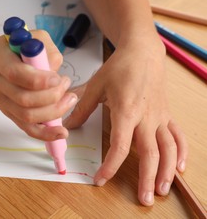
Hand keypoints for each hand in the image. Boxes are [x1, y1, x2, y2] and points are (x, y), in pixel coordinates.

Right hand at [0, 30, 77, 140]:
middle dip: (51, 96)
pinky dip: (45, 133)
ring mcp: (0, 101)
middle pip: (23, 99)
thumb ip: (45, 49)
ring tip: (69, 99)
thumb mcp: (31, 37)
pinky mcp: (8, 113)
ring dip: (53, 112)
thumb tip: (54, 70)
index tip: (58, 78)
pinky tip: (61, 133)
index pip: (16, 74)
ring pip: (26, 116)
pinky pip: (26, 128)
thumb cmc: (13, 48)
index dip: (39, 80)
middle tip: (66, 85)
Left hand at [64, 38, 187, 205]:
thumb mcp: (95, 86)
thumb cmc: (119, 67)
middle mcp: (146, 118)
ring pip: (169, 148)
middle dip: (147, 178)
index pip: (120, 146)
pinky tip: (180, 168)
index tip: (101, 179)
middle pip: (150, 153)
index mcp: (126, 111)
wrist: (142, 52)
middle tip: (143, 199)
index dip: (111, 166)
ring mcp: (159, 117)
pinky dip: (181, 153)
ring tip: (161, 190)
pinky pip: (177, 136)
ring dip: (167, 171)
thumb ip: (82, 108)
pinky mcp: (166, 114)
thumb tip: (69, 125)